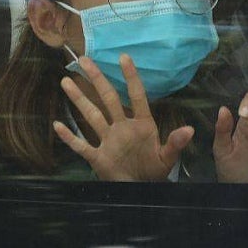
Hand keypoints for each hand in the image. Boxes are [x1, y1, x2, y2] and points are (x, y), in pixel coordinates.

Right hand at [53, 54, 194, 180]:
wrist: (140, 190)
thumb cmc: (154, 170)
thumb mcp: (167, 158)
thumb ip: (175, 143)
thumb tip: (190, 130)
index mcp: (141, 124)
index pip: (136, 95)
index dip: (131, 77)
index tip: (124, 57)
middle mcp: (122, 127)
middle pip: (108, 98)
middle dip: (96, 79)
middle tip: (84, 59)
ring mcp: (108, 141)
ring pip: (91, 116)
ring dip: (79, 100)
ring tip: (66, 81)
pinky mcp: (97, 157)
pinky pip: (81, 146)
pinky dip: (69, 137)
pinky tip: (57, 125)